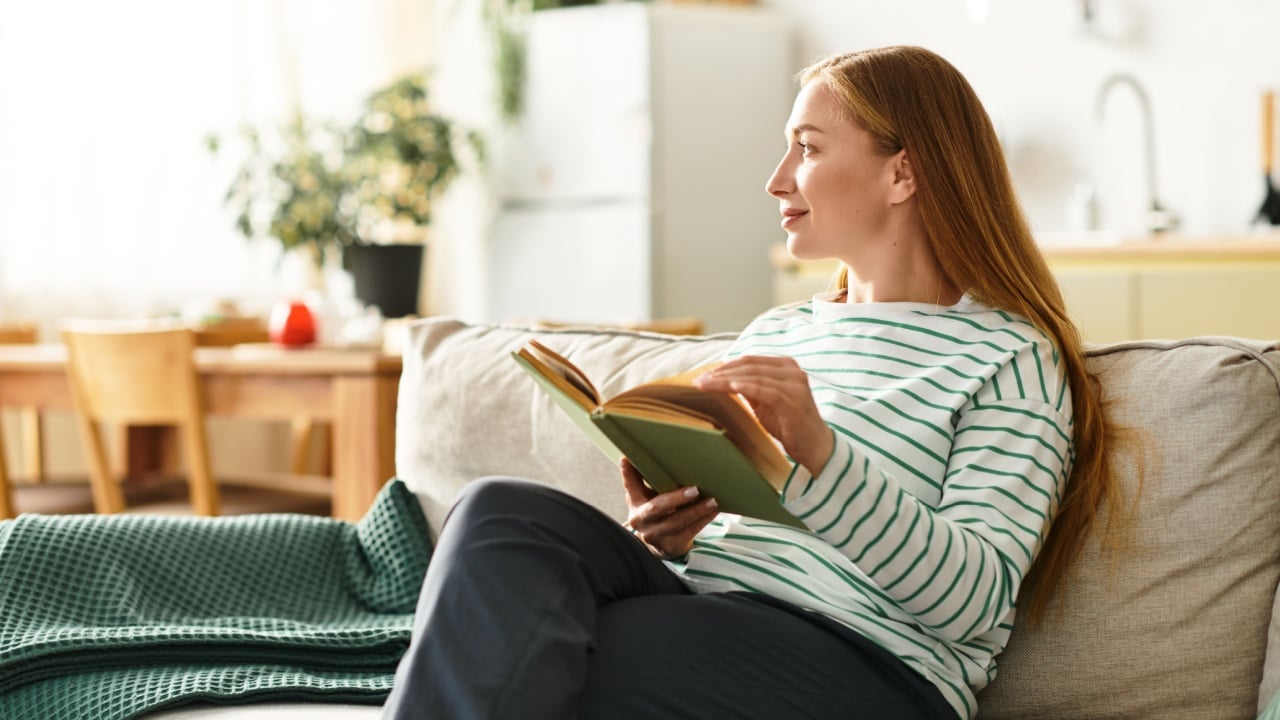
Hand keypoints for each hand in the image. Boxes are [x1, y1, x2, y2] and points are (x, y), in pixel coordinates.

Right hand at [620, 458, 718, 557]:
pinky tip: (713, 511)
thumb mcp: (645, 497)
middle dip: (677, 498)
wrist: (658, 544)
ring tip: (713, 500)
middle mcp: (642, 522)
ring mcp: (657, 536)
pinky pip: (690, 531)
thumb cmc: (654, 512)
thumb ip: (640, 480)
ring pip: (678, 521)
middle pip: (658, 508)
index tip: (626, 459)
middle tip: (695, 489)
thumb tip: (632, 456)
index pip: (630, 486)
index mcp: (635, 505)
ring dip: (698, 510)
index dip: (627, 474)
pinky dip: (703, 520)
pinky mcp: (672, 546)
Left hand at [694, 355, 833, 474]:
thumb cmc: (789, 424)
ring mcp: (795, 386)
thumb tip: (723, 379)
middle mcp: (792, 372)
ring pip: (754, 378)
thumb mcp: (766, 402)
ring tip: (706, 385)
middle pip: (749, 367)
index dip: (726, 366)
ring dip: (727, 381)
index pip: (750, 361)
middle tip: (698, 381)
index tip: (705, 375)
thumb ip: (750, 388)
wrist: (815, 447)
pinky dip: (748, 388)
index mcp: (786, 367)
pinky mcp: (794, 402)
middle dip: (721, 373)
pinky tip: (731, 388)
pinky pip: (767, 392)